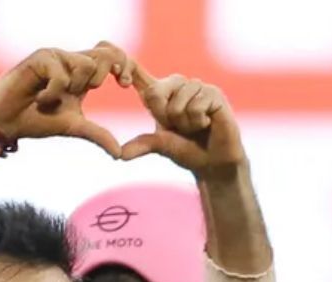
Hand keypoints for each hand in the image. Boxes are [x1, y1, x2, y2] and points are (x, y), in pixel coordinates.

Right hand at [0, 43, 132, 157]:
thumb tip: (120, 154)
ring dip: (73, 88)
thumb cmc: (37, 121)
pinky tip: (39, 100)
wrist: (6, 121)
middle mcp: (71, 61)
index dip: (123, 64)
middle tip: (92, 89)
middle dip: (105, 73)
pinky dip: (53, 94)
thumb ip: (98, 135)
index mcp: (82, 74)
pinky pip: (61, 75)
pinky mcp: (41, 57)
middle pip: (104, 53)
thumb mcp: (74, 127)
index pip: (110, 57)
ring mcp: (56, 57)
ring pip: (85, 64)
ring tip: (53, 100)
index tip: (125, 83)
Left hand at [118, 65, 246, 174]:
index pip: (138, 74)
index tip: (118, 76)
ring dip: (184, 123)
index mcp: (160, 93)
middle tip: (178, 127)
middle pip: (155, 92)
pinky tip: (207, 123)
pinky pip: (195, 106)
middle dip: (164, 117)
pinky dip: (197, 121)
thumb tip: (120, 155)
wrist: (213, 163)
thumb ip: (142, 145)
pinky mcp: (213, 93)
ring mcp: (196, 86)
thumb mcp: (161, 146)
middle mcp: (177, 85)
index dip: (126, 68)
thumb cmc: (187, 151)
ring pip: (177, 103)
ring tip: (195, 126)